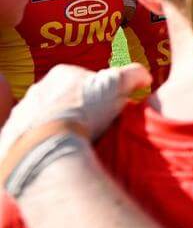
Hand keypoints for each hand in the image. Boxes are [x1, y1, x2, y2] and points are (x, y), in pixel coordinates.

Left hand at [0, 64, 150, 158]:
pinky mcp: (10, 138)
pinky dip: (41, 144)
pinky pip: (28, 139)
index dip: (101, 93)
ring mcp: (20, 114)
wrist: (46, 146)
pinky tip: (56, 153)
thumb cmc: (82, 113)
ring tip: (75, 144)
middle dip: (77, 109)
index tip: (110, 109)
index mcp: (61, 74)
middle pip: (63, 98)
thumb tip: (145, 75)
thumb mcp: (117, 86)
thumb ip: (133, 75)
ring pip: (44, 118)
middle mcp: (36, 90)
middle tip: (93, 127)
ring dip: (57, 127)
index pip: (85, 79)